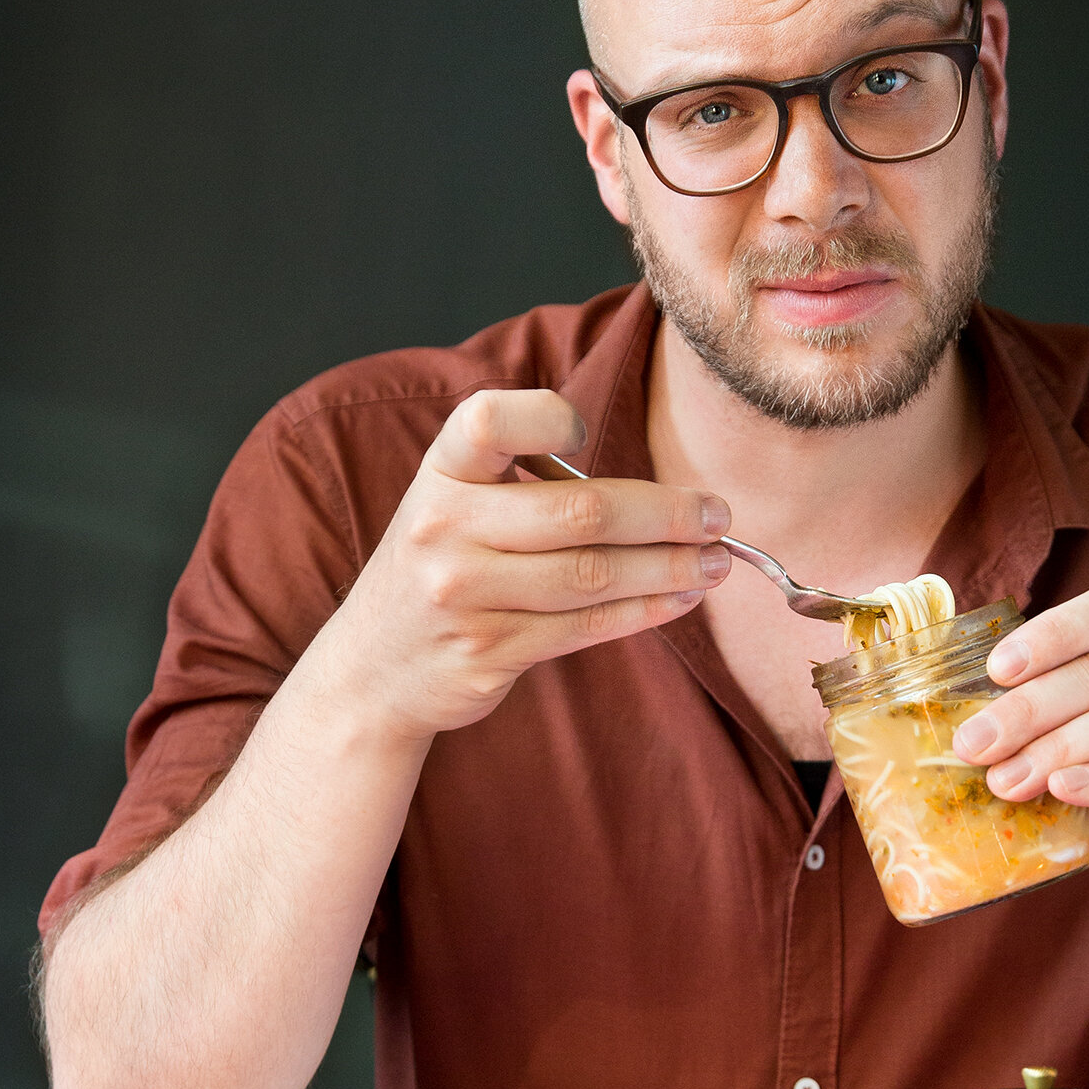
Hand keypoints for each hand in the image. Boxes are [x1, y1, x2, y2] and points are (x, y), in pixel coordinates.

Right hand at [311, 389, 731, 742]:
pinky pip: (587, 626)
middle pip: (581, 511)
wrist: (371, 669)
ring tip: (717, 563)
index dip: (548, 419)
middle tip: (717, 515)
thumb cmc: (441, 566)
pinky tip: (680, 598)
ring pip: (594, 575)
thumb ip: (524, 481)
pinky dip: (646, 611)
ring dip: (670, 567)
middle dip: (665, 513)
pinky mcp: (489, 652)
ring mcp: (465, 596)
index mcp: (440, 472)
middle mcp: (445, 528)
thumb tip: (652, 490)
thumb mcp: (454, 503)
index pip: (490, 420)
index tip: (590, 434)